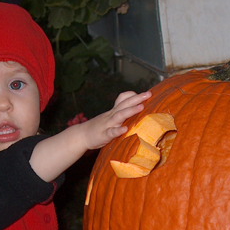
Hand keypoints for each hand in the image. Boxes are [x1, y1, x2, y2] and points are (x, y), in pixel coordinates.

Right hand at [29, 90, 150, 181]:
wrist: (80, 136)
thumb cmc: (98, 127)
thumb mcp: (110, 117)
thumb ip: (120, 111)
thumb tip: (134, 106)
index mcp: (114, 112)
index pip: (123, 100)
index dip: (134, 95)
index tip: (147, 93)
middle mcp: (111, 116)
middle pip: (124, 104)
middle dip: (137, 98)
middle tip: (148, 94)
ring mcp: (107, 125)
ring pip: (119, 116)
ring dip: (130, 111)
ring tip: (141, 107)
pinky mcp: (103, 135)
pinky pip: (110, 132)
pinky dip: (117, 130)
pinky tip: (125, 129)